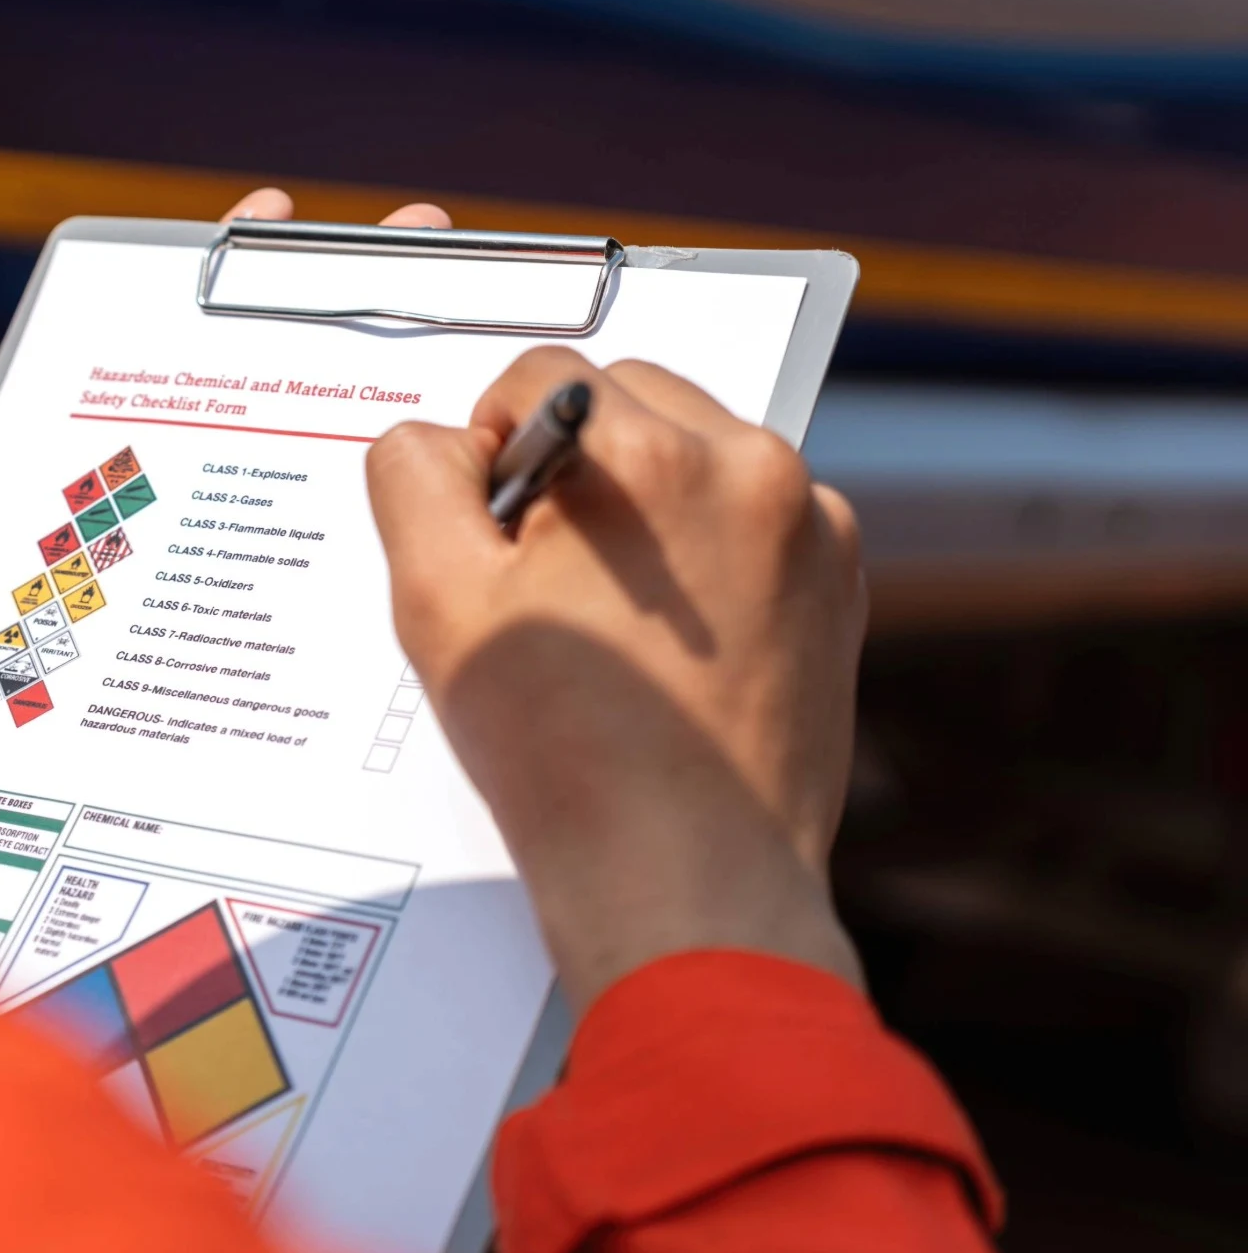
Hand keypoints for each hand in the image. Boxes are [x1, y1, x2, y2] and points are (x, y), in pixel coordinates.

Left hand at [0, 188, 450, 630]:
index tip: (272, 220)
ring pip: (304, 491)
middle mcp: (170, 524)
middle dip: (339, 315)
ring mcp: (212, 587)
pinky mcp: (238, 659)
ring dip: (383, 412)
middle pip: (262, 404)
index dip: (219, 287)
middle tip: (413, 238)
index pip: (165, 364)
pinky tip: (432, 510)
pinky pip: (303, 599)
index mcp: (96, 488)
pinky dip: (368, 554)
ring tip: (453, 340)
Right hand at [367, 347, 867, 1008]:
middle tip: (547, 580)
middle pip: (631, 400)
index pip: (543, 375)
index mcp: (649, 458)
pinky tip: (670, 643)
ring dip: (646, 502)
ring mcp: (812, 527)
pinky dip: (706, 551)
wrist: (684, 877)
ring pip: (697, 455)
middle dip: (576, 466)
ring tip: (613, 618)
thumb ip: (414, 479)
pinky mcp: (839, 583)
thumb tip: (442, 441)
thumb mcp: (437, 603)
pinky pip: (754, 519)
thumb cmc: (558, 749)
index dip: (492, 449)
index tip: (494, 537)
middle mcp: (751, 468)